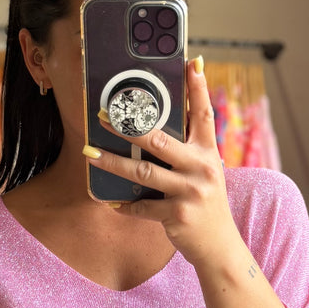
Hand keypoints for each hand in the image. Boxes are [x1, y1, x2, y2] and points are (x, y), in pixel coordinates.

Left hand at [84, 57, 243, 270]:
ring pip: (143, 172)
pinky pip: (142, 206)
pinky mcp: (177, 215)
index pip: (204, 113)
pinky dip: (124, 204)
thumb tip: (154, 127)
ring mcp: (190, 192)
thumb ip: (187, 150)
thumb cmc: (205, 202)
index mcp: (209, 153)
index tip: (189, 62)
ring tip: (89, 153)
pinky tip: (109, 200)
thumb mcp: (204, 172)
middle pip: (161, 140)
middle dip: (129, 127)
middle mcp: (203, 168)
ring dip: (112, 162)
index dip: (197, 87)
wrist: (219, 245)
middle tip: (104, 115)